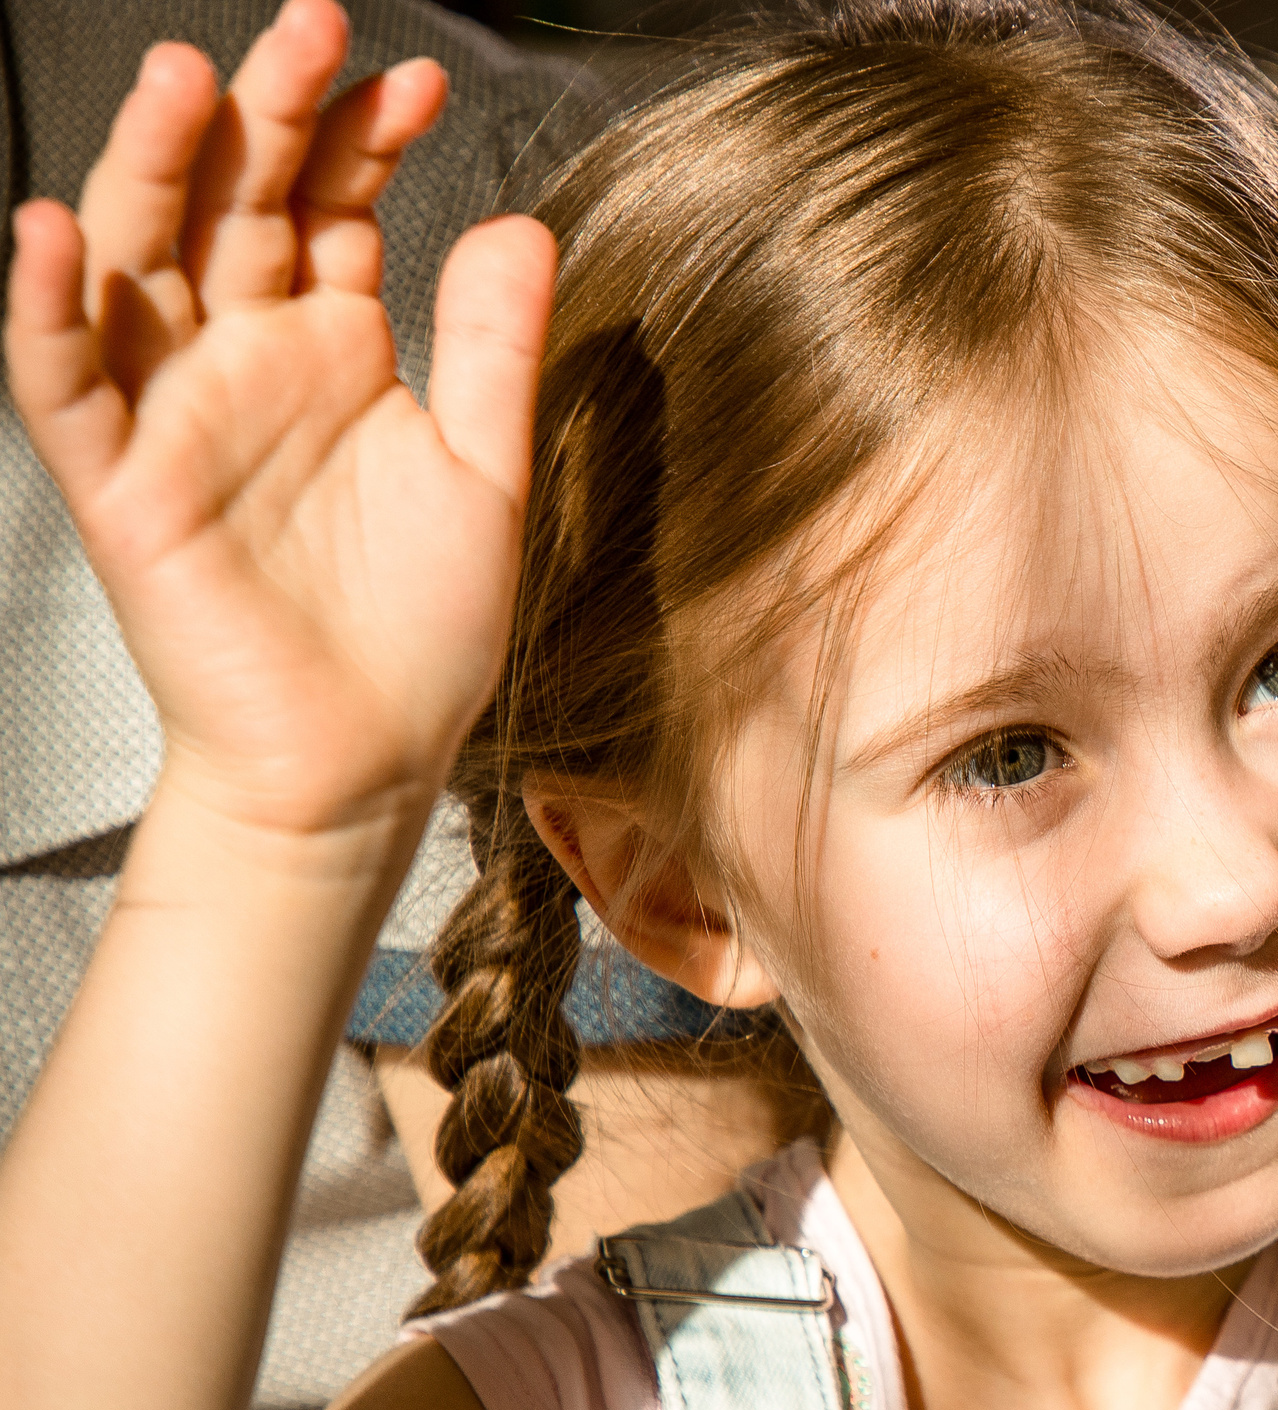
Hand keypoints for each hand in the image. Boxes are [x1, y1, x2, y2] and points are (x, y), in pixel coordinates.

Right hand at [4, 0, 554, 841]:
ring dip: (153, 169)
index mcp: (333, 350)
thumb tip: (521, 222)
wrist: (366, 761)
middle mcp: (244, 362)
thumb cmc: (419, 634)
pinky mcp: (120, 483)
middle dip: (266, 116)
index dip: (363, 140)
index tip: (417, 81)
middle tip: (309, 29)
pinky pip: (64, 381)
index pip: (329, 208)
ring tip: (190, 83)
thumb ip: (493, 348)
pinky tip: (56, 231)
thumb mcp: (484, 471)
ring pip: (137, 261)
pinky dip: (49, 307)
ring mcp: (175, 414)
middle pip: (232, 205)